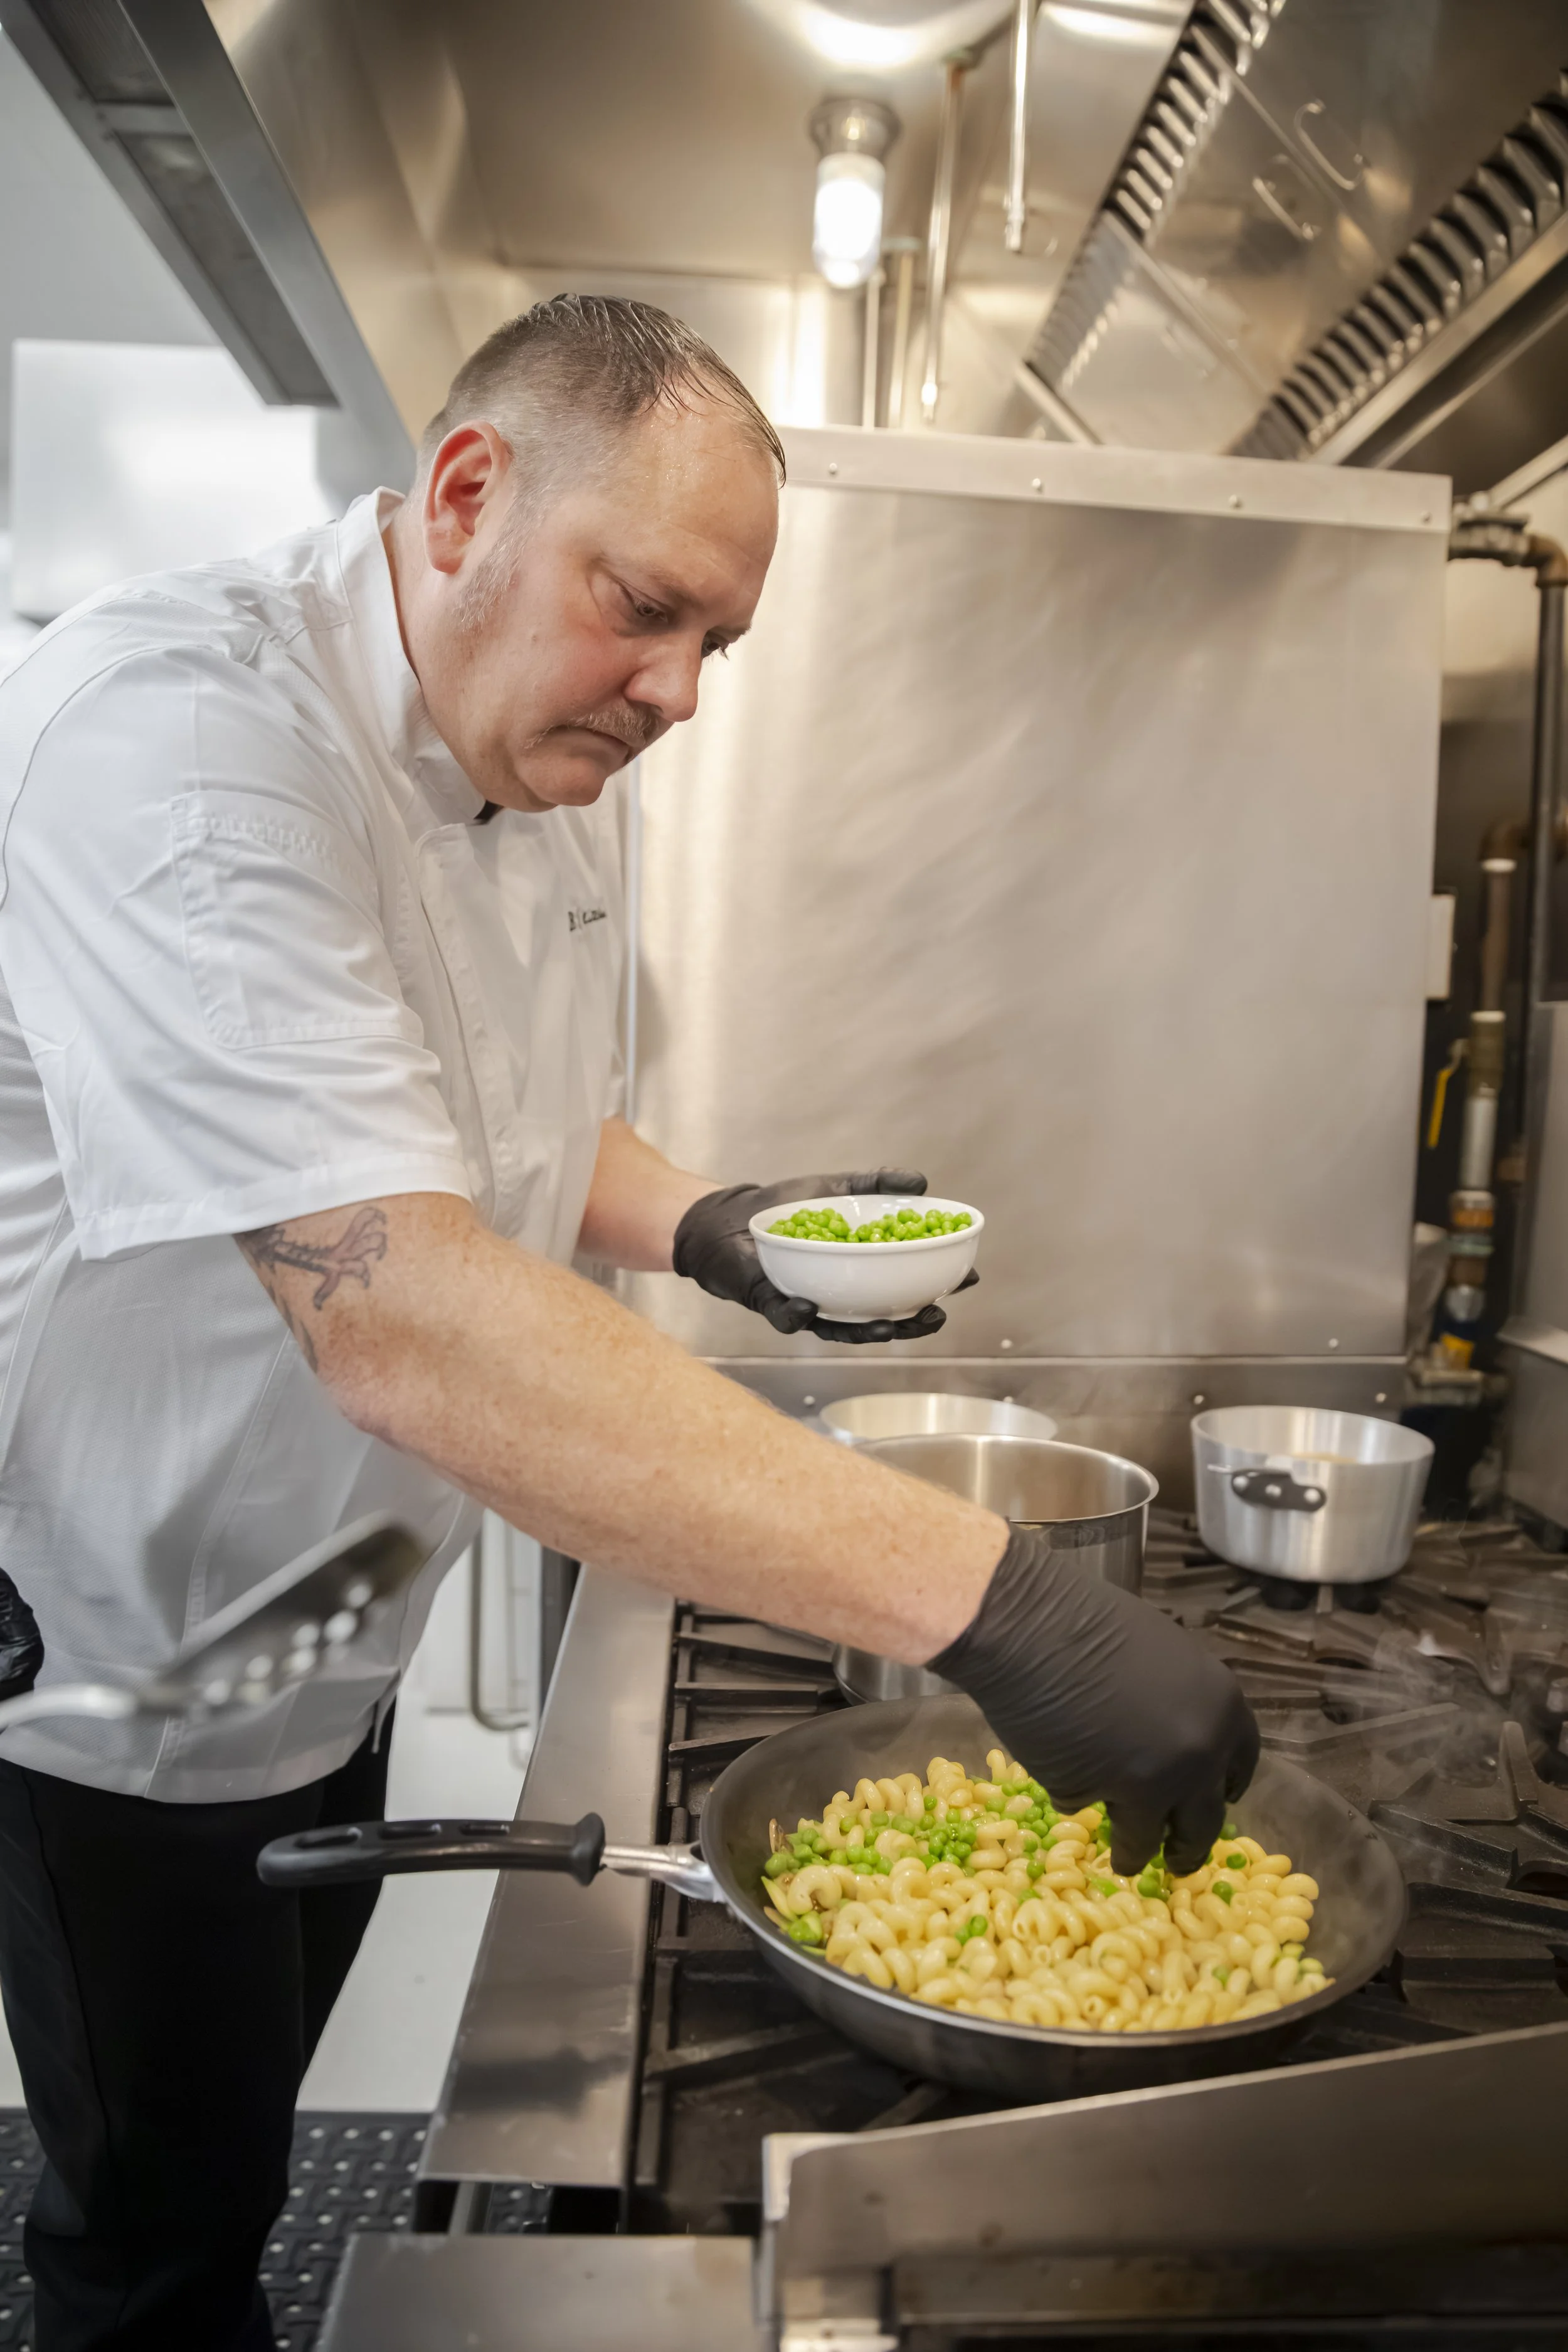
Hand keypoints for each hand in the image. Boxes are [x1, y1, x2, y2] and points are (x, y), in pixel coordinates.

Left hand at [672, 1171, 977, 1342]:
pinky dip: (800, 1315)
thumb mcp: (835, 1188)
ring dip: (866, 1332)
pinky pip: (788, 1318)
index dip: (936, 1288)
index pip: (905, 1285)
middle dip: (912, 1323)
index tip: (965, 1278)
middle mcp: (838, 1296)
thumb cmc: (783, 1208)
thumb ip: (876, 1185)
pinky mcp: (770, 1305)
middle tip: (936, 1315)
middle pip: (883, 1319)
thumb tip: (922, 1182)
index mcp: (858, 1273)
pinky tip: (812, 1308)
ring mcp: (807, 1304)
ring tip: (890, 1327)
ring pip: (841, 1330)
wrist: (726, 1217)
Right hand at [930, 1527, 1258, 1874]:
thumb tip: (1176, 1744)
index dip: (1221, 1788)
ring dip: (1136, 1851)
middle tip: (1177, 1858)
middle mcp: (1198, 1752)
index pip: (1239, 1766)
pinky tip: (1058, 1766)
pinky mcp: (1098, 1796)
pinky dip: (1076, 1795)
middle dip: (1188, 1845)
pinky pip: (1088, 1806)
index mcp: (1223, 1708)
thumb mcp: (1163, 1658)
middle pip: (1204, 1820)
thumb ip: (1181, 1706)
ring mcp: (1151, 1781)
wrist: (1029, 1622)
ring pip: (1148, 1836)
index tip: (1211, 1803)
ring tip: (1125, 1861)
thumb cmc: (1088, 1622)